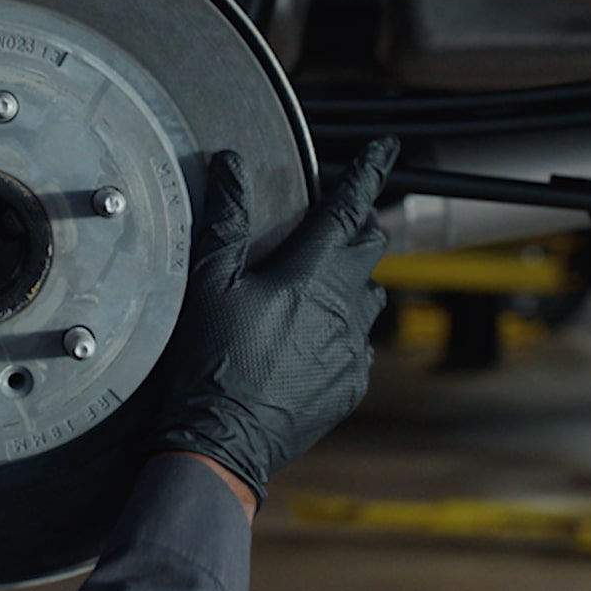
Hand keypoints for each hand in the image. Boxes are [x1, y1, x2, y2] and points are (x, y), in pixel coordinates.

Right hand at [150, 136, 397, 502]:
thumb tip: (231, 165)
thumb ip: (224, 219)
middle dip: (359, 228)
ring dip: (350, 283)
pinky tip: (307, 342)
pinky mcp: (352, 384)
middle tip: (338, 224)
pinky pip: (360, 344)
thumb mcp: (207, 283)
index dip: (368, 173)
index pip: (348, 209)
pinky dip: (342, 332)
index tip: (384, 150)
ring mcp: (352, 349)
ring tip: (315, 289)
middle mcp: (343, 308)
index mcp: (310, 275)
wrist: (222, 440)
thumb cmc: (209, 362)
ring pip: (368, 298)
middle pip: (370, 248)